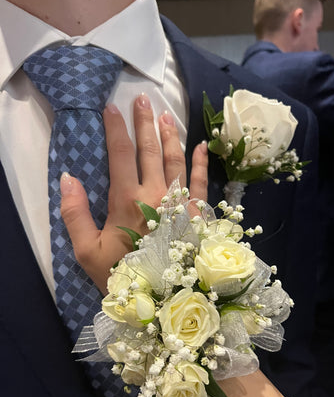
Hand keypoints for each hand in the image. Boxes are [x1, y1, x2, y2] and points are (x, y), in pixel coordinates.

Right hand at [60, 94, 207, 292]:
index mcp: (127, 200)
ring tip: (166, 114)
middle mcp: (156, 194)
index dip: (115, 129)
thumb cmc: (122, 274)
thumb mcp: (87, 251)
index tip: (111, 107)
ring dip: (170, 135)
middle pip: (150, 150)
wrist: (162, 298)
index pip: (120, 154)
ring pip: (175, 159)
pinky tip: (201, 145)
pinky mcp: (199, 213)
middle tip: (142, 99)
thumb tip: (67, 178)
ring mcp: (181, 202)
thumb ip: (75, 214)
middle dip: (144, 122)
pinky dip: (201, 162)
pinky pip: (202, 182)